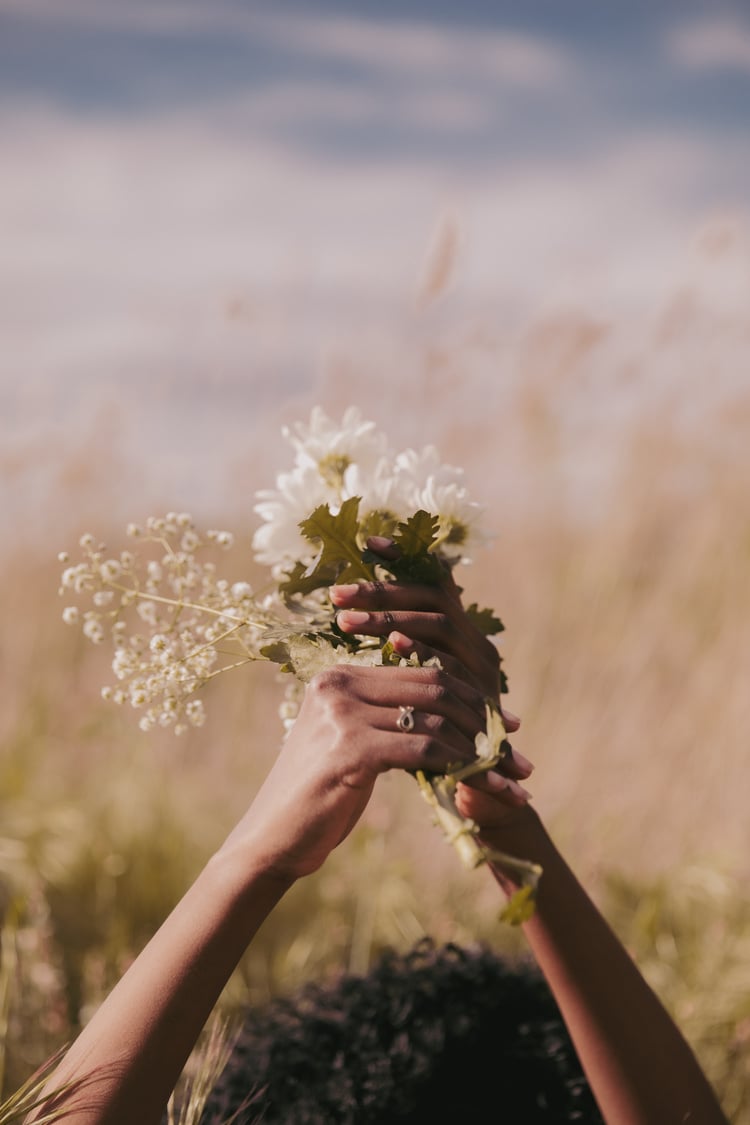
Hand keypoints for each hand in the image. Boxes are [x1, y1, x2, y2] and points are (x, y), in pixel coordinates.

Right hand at [223, 662, 488, 882]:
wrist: (272, 841)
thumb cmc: (319, 797)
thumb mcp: (356, 747)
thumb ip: (391, 720)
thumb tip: (456, 716)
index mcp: (339, 674)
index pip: (423, 672)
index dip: (473, 697)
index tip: (509, 724)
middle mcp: (338, 684)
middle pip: (434, 689)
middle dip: (486, 722)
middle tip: (518, 756)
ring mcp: (341, 713)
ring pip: (435, 721)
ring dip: (482, 753)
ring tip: (513, 780)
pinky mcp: (348, 748)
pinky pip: (424, 750)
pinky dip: (462, 768)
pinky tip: (484, 789)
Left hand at [329, 538, 532, 796]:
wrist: (482, 797)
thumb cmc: (435, 745)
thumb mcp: (407, 697)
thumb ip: (391, 662)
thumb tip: (346, 624)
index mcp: (462, 639)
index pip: (436, 582)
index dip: (406, 558)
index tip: (368, 542)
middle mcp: (479, 645)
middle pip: (435, 594)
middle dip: (385, 589)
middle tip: (337, 593)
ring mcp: (485, 668)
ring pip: (441, 621)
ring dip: (393, 615)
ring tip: (346, 620)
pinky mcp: (487, 692)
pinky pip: (454, 660)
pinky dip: (424, 648)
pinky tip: (395, 644)